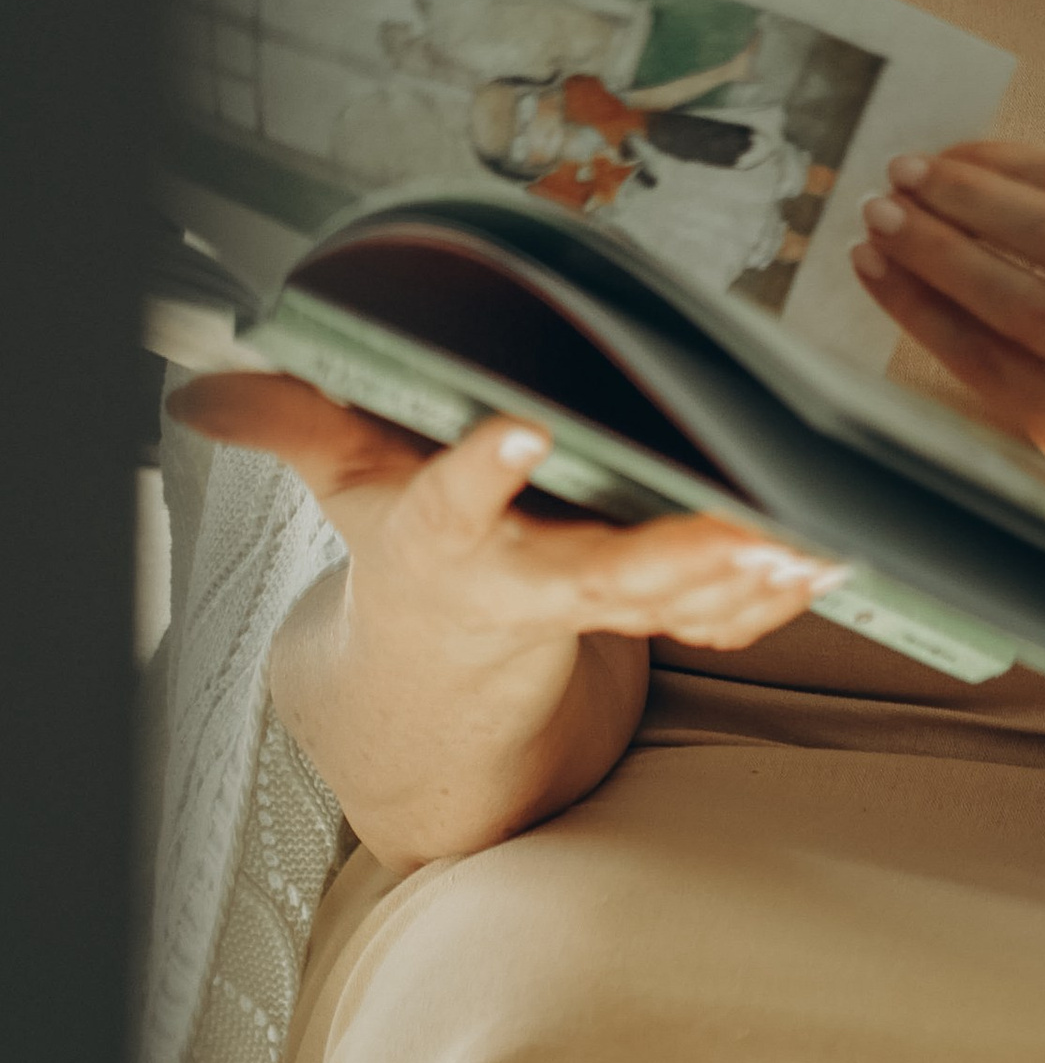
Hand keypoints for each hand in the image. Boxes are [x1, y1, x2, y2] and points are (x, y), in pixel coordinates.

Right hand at [170, 373, 845, 658]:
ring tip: (813, 545)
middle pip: (599, 573)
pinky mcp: (644, 627)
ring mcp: (591, 616)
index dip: (486, 470)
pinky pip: (715, 617)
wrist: (439, 672)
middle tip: (744, 531)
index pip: (454, 501)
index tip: (527, 429)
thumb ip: (288, 420)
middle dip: (671, 558)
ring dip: (745, 582)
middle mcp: (522, 581)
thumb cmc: (406, 547)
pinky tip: (829, 560)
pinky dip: (770, 597)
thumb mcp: (342, 479)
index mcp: (444, 540)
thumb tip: (197, 390)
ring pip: (674, 605)